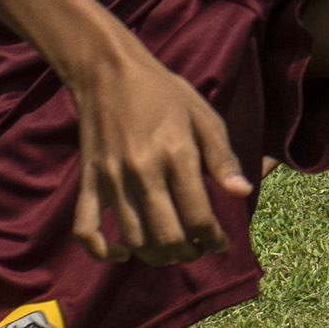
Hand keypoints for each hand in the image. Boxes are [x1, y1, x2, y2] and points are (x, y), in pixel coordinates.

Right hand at [66, 40, 252, 262]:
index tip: (221, 242)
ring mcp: (111, 179)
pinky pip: (86, 228)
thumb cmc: (163, 93)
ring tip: (172, 250)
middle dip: (189, 252)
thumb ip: (223, 157)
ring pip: (134, 239)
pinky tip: (123, 254)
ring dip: (156, 256)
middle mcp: (142, 172)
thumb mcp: (204, 116)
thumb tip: (241, 193)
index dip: (214, 239)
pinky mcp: (88, 181)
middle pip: (167, 237)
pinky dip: (102, 251)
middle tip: (198, 248)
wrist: (108, 71)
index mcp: (176, 154)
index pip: (198, 217)